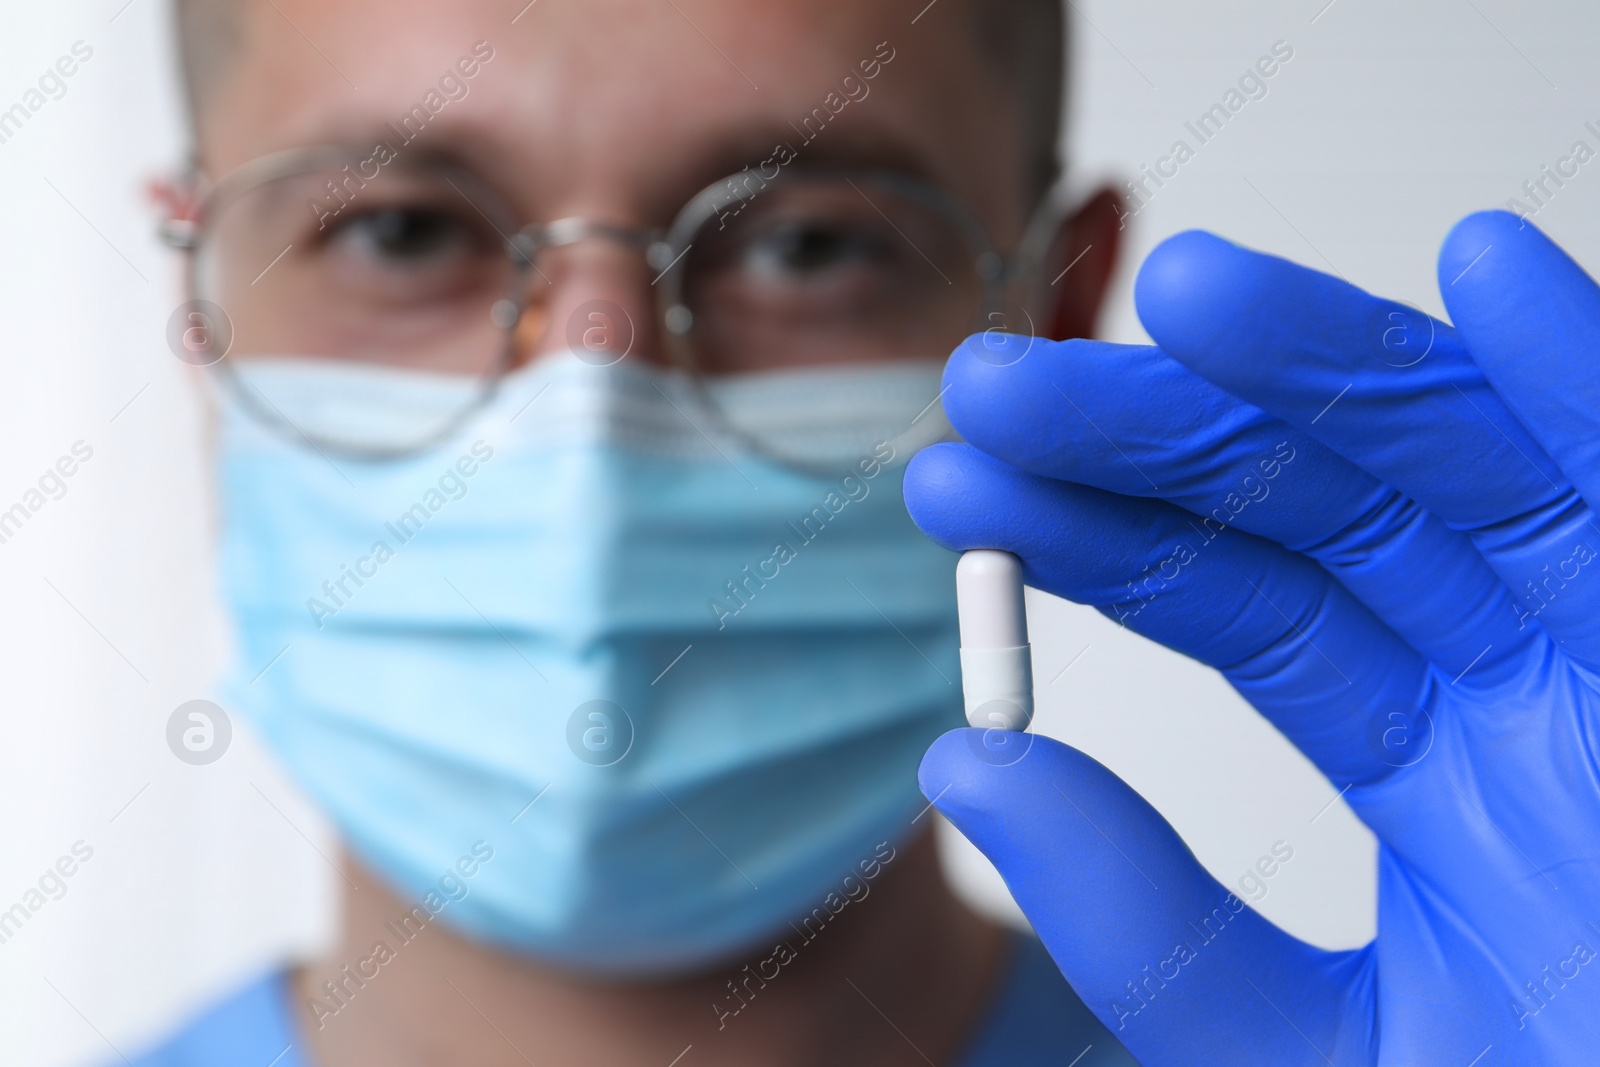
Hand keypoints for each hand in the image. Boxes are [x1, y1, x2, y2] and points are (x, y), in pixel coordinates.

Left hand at [904, 211, 1599, 1064]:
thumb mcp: (1315, 1051)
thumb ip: (1150, 928)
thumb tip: (964, 770)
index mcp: (1430, 762)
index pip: (1234, 600)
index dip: (1096, 531)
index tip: (960, 482)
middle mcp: (1520, 676)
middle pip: (1318, 507)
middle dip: (1155, 431)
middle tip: (991, 383)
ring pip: (1464, 460)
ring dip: (1331, 365)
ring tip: (1190, 294)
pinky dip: (1586, 376)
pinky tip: (1497, 267)